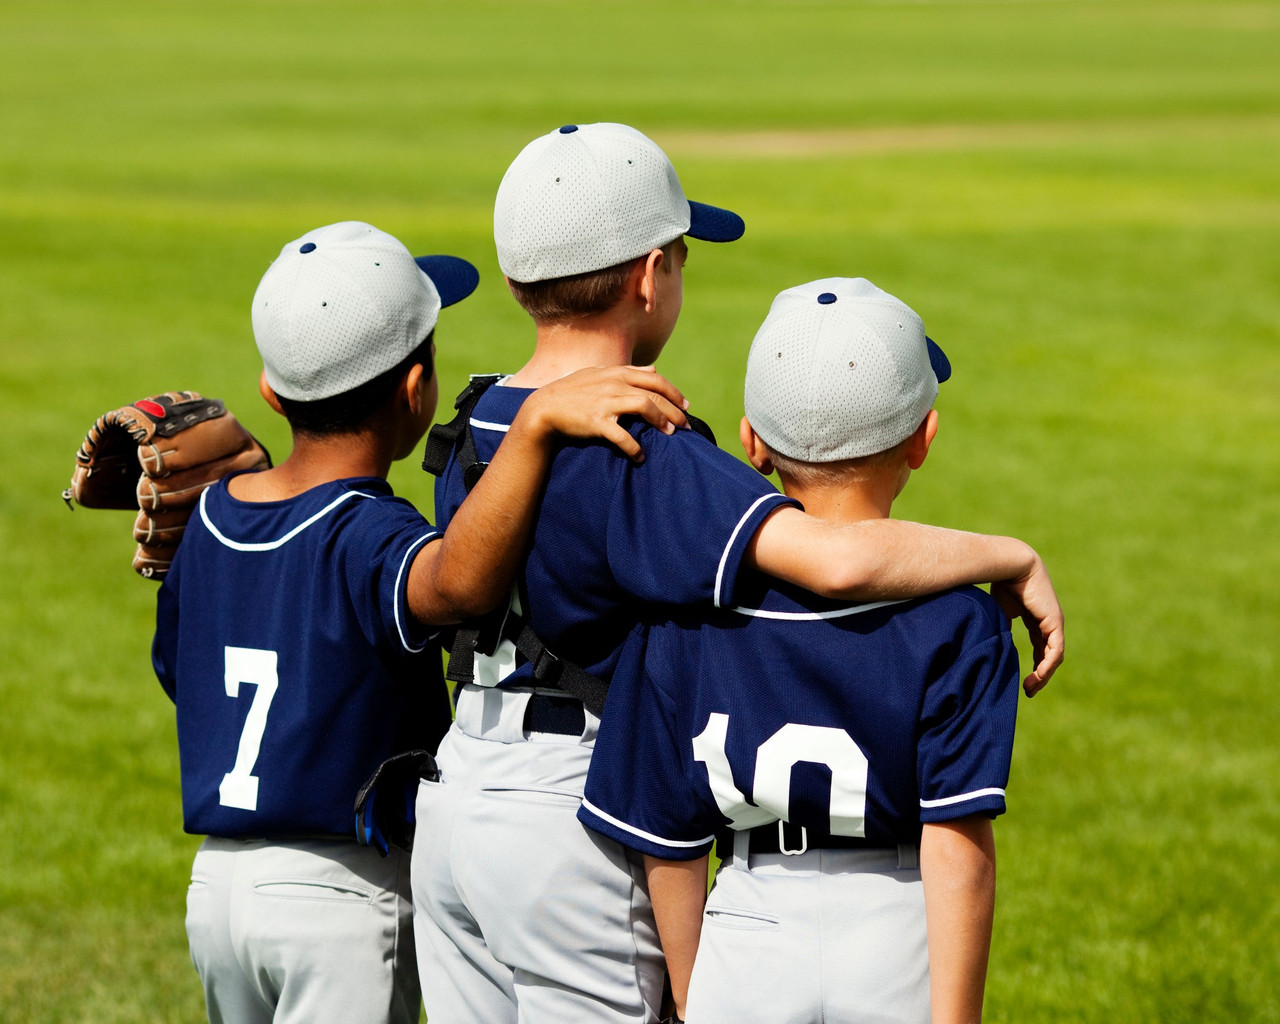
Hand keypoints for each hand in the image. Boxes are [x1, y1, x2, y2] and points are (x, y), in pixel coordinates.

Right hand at [521, 366, 689, 461]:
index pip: (654, 379)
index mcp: (616, 373)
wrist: (543, 409)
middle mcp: (614, 384)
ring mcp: (605, 402)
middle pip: (655, 394)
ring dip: (661, 421)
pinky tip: (640, 456)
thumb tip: (653, 368)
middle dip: (675, 410)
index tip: (685, 405)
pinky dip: (634, 447)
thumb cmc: (572, 392)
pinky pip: (622, 435)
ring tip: (671, 434)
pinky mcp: (596, 422)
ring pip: (645, 407)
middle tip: (687, 425)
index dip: (673, 392)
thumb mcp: (598, 374)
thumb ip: (627, 371)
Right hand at [990, 552, 1062, 695]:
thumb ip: (999, 628)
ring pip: (1053, 656)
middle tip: (1029, 690)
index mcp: (1035, 617)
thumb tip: (989, 646)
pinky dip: (1046, 666)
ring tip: (1031, 688)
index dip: (1034, 664)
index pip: (1039, 646)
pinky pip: (1055, 650)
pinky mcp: (1054, 622)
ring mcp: (1053, 622)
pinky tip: (1037, 676)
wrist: (1011, 564)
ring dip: (1043, 675)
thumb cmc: (1001, 582)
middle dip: (1039, 674)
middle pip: (1048, 654)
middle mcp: (1048, 621)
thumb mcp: (999, 612)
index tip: (1024, 681)